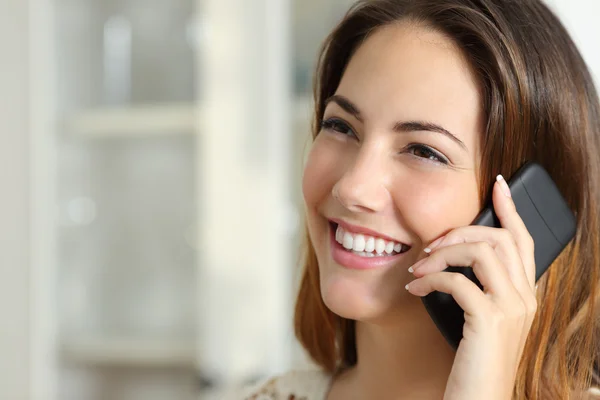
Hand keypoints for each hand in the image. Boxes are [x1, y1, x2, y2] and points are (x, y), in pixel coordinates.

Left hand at [405, 175, 537, 399]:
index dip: (510, 209)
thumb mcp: (480, 319)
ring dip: (442, 252)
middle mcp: (526, 298)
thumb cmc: (473, 361)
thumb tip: (451, 256)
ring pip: (482, 251)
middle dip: (459, 231)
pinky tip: (415, 287)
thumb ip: (478, 287)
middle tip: (429, 245)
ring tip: (418, 266)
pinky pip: (458, 281)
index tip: (496, 183)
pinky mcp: (490, 321)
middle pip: (500, 237)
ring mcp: (512, 309)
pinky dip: (431, 278)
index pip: (524, 240)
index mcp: (525, 294)